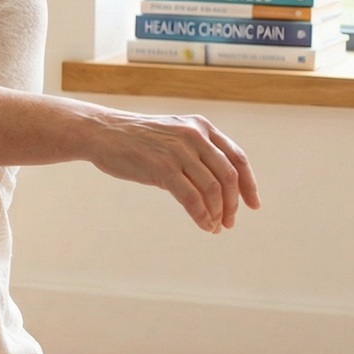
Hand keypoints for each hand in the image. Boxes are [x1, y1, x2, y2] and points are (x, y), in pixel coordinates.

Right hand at [83, 108, 260, 231]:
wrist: (101, 132)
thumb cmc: (134, 138)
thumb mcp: (172, 135)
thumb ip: (195, 153)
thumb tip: (215, 188)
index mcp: (201, 127)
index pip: (237, 158)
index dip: (248, 184)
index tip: (253, 205)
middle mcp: (194, 136)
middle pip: (228, 176)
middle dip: (233, 204)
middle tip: (229, 223)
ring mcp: (178, 150)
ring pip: (212, 188)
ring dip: (217, 213)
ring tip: (214, 227)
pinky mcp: (162, 167)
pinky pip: (192, 197)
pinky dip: (201, 215)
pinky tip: (203, 225)